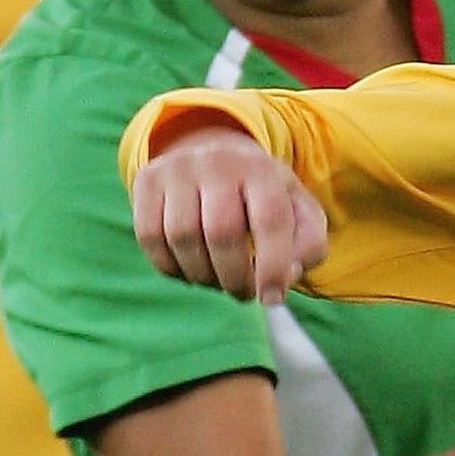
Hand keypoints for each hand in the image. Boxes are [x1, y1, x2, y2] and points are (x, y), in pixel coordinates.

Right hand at [132, 116, 328, 302]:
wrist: (216, 156)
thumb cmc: (264, 198)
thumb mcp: (299, 213)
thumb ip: (308, 247)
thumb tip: (283, 277)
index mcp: (262, 170)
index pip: (270, 220)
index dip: (272, 268)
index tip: (271, 299)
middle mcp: (216, 161)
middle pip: (221, 233)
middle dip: (234, 277)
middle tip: (243, 292)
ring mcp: (176, 168)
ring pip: (182, 238)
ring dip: (202, 275)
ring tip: (218, 279)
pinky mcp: (146, 180)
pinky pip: (150, 237)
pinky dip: (171, 267)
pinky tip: (190, 269)